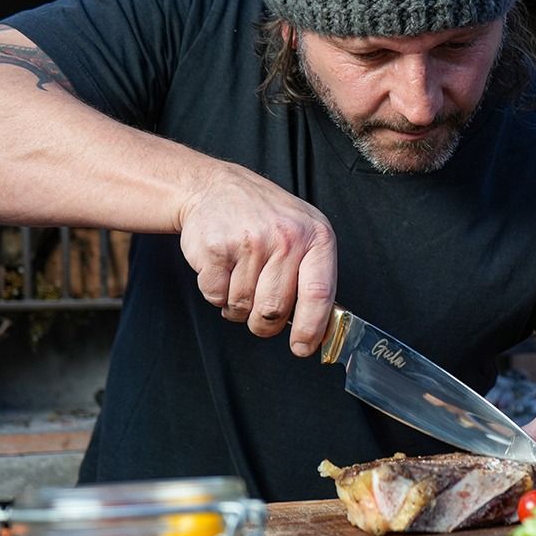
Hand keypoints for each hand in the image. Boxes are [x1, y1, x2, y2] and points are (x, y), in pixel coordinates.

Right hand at [177, 162, 336, 356]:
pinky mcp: (215, 249)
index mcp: (316, 237)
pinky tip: (222, 269)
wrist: (215, 187)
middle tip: (260, 313)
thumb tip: (321, 329)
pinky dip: (216, 294)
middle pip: (275, 309)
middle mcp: (286, 238)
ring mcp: (250, 242)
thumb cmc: (264, 218)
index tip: (303, 348)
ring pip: (243, 307)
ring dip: (238, 306)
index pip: (320, 294)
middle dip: (265, 323)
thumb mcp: (304, 234)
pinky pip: (216, 296)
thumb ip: (315, 276)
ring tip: (240, 276)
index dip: (312, 329)